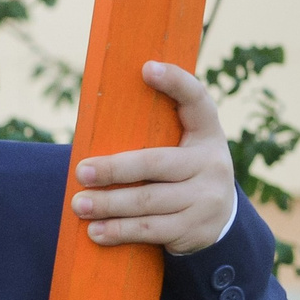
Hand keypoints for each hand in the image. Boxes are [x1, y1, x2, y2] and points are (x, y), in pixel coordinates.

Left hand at [70, 62, 240, 254]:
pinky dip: (120, 231)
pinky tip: (96, 232)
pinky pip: (151, 229)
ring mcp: (207, 198)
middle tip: (80, 172)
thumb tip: (93, 123)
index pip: (196, 100)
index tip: (147, 67)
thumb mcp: (180, 150)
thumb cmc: (181, 175)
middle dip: (114, 169)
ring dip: (108, 204)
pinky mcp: (196, 228)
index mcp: (206, 133)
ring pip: (148, 201)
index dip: (176, 82)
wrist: (220, 223)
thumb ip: (153, 136)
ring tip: (78, 205)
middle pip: (155, 163)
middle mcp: (212, 163)